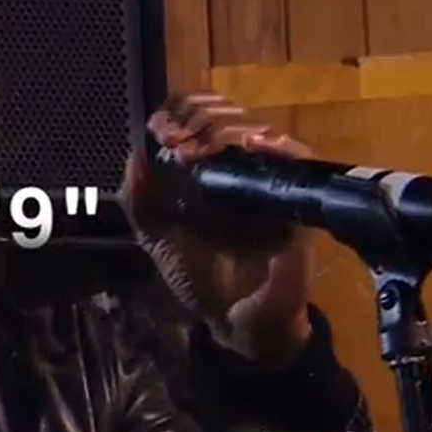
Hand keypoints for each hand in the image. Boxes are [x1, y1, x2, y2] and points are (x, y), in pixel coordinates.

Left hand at [122, 93, 313, 368]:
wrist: (236, 320)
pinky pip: (297, 160)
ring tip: (201, 147)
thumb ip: (142, 205)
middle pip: (229, 116)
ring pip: (258, 131)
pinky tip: (253, 147)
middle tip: (177, 138)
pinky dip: (276, 147)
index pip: (201, 119)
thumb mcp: (160, 241)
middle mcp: (238, 170)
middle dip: (200, 117)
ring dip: (228, 129)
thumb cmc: (199, 279)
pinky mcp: (297, 199)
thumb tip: (134, 157)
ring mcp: (269, 182)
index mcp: (206, 173)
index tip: (159, 127)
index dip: (182, 111)